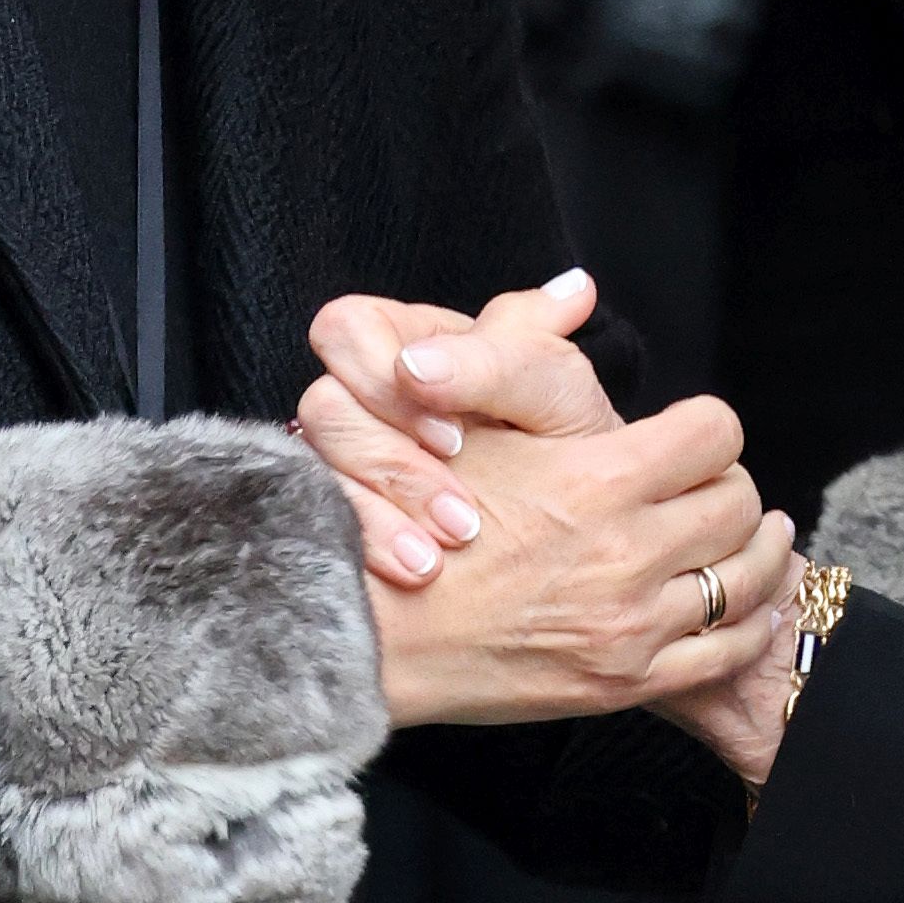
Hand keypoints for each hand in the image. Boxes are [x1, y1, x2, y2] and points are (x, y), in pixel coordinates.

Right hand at [300, 267, 620, 589]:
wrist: (586, 521)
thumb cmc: (572, 439)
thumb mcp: (558, 389)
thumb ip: (505, 354)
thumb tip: (419, 364)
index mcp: (409, 340)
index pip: (346, 332)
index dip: (382, 380)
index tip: (455, 437)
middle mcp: (367, 397)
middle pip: (323, 408)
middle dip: (391, 464)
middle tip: (462, 513)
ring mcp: (349, 459)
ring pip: (317, 474)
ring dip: (382, 516)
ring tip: (440, 557)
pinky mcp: (344, 515)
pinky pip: (324, 528)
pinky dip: (372, 550)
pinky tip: (419, 570)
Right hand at [346, 388, 790, 739]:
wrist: (377, 638)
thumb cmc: (412, 521)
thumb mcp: (469, 422)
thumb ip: (524, 352)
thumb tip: (577, 289)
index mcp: (595, 479)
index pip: (713, 433)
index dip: (706, 430)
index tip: (692, 439)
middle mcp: (624, 553)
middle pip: (738, 504)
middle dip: (729, 490)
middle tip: (713, 491)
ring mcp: (630, 624)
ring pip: (745, 578)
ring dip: (756, 554)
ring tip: (753, 542)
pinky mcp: (627, 680)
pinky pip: (726, 650)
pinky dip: (748, 624)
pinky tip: (743, 607)